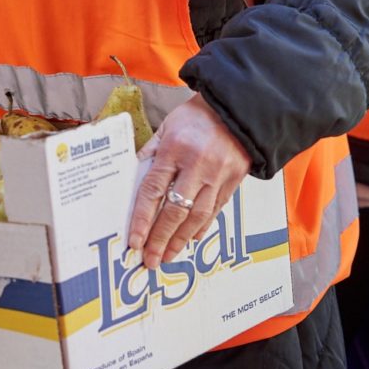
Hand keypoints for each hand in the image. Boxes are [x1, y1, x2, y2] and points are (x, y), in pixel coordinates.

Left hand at [127, 92, 250, 268]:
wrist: (236, 109)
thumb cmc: (195, 117)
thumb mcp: (166, 127)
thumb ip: (150, 153)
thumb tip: (132, 178)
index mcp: (175, 149)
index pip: (153, 190)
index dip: (142, 219)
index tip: (134, 241)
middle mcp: (197, 165)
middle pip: (175, 210)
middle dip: (160, 238)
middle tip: (150, 260)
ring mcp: (218, 175)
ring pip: (197, 216)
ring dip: (180, 240)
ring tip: (168, 256)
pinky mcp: (234, 181)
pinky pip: (215, 210)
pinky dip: (201, 227)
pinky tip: (190, 240)